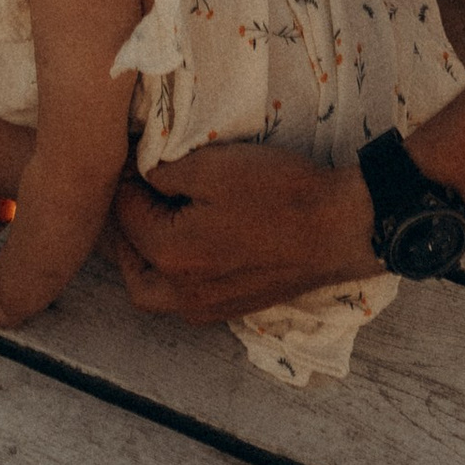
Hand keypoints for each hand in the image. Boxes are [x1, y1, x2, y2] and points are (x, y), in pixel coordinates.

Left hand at [107, 143, 375, 322]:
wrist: (339, 227)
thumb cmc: (277, 192)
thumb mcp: (212, 166)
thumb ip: (164, 172)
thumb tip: (140, 175)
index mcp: (170, 256)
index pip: (126, 214)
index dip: (128, 178)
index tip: (137, 155)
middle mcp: (183, 295)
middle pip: (131, 270)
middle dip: (126, 229)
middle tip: (137, 192)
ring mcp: (210, 309)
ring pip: (155, 292)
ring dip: (146, 257)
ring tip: (158, 217)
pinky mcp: (233, 310)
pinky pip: (184, 299)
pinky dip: (174, 273)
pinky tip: (190, 240)